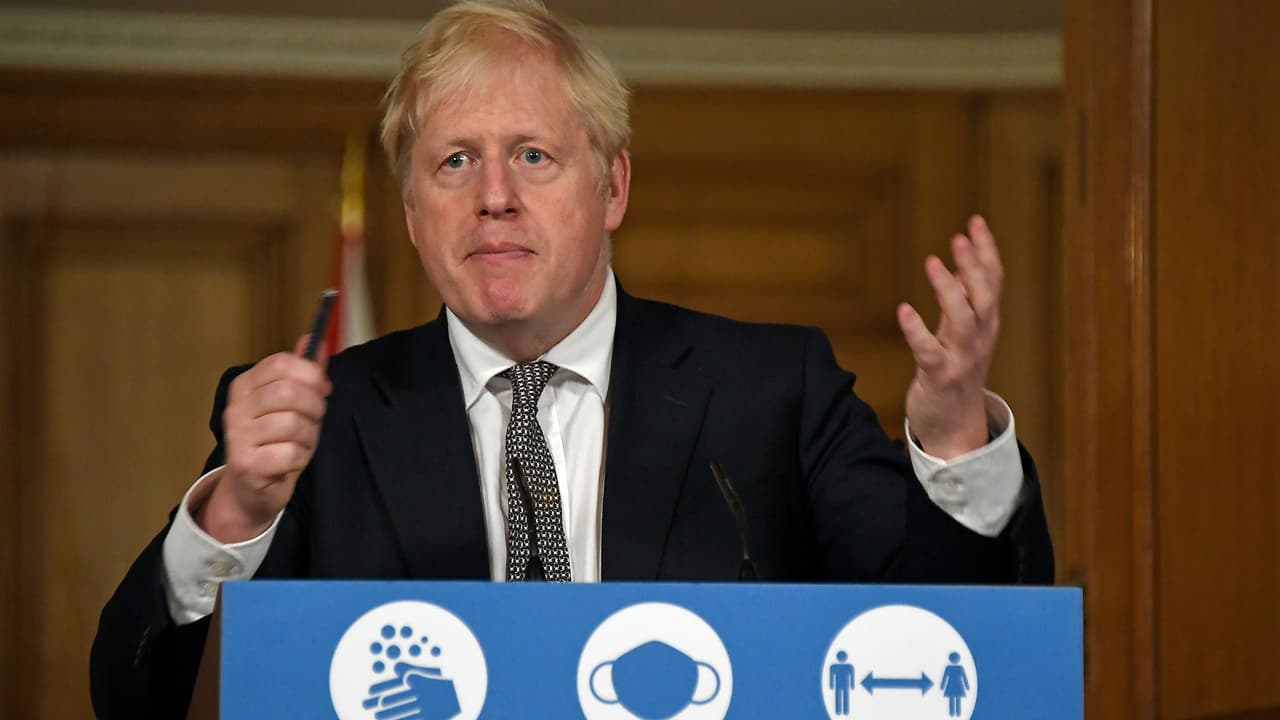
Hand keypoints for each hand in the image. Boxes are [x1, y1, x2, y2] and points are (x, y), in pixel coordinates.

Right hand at [196, 335, 330, 541]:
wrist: (251, 488)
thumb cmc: (275, 441)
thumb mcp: (289, 404)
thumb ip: (302, 373)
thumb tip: (314, 340)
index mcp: (245, 385)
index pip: (281, 363)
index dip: (311, 374)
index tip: (323, 388)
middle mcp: (236, 407)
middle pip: (289, 392)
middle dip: (314, 406)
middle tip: (316, 419)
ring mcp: (237, 436)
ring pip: (293, 424)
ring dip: (309, 436)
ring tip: (302, 442)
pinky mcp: (246, 463)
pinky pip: (290, 453)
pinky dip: (301, 458)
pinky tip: (293, 460)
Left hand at [896, 215, 1001, 458]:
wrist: (956, 428)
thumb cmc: (957, 374)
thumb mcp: (963, 335)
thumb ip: (962, 302)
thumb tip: (961, 268)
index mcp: (986, 324)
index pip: (993, 281)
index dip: (986, 251)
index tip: (976, 221)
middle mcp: (980, 338)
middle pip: (984, 295)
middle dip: (974, 265)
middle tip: (960, 237)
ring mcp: (962, 358)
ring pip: (963, 319)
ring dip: (948, 290)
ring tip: (933, 262)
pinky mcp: (940, 376)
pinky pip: (929, 351)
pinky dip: (917, 330)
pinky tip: (904, 310)